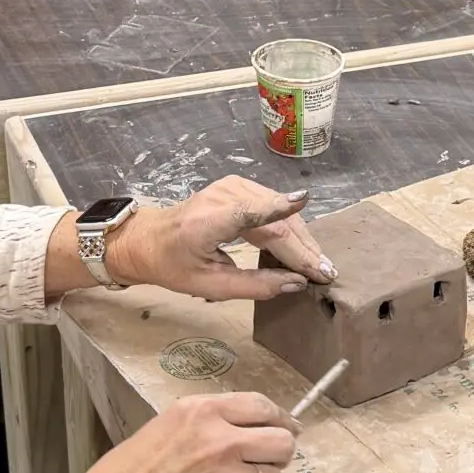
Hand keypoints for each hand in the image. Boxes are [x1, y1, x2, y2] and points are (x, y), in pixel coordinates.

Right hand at [58, 393, 298, 472]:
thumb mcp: (165, 427)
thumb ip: (209, 424)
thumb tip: (251, 429)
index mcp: (202, 412)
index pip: (263, 407)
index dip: (280, 419)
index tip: (287, 428)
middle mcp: (221, 441)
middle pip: (282, 442)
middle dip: (279, 453)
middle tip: (265, 462)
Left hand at [103, 179, 338, 300]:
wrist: (147, 240)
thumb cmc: (173, 265)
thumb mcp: (209, 285)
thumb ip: (253, 286)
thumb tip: (295, 284)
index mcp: (208, 221)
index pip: (250, 213)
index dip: (279, 212)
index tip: (304, 207)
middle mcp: (223, 196)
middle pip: (275, 218)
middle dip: (303, 247)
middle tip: (326, 272)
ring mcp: (232, 186)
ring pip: (279, 211)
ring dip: (301, 238)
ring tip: (317, 264)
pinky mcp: (239, 186)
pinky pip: (273, 206)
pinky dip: (290, 227)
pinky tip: (300, 248)